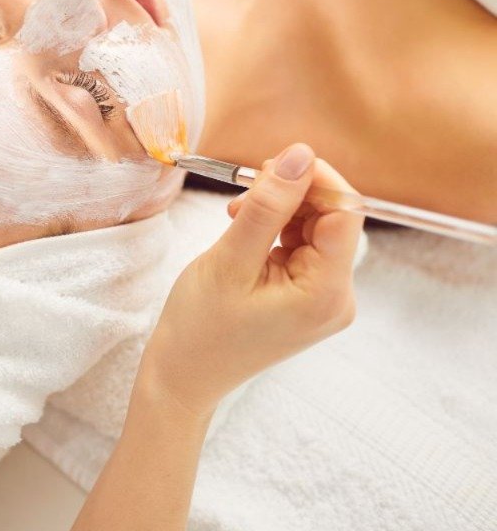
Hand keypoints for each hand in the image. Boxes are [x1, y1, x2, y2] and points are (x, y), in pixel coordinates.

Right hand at [139, 143, 364, 415]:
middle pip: (332, 220)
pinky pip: (302, 249)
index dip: (316, 180)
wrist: (184, 376)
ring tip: (236, 215)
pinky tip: (244, 231)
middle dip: (293, 195)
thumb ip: (267, 205)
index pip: (345, 214)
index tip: (274, 164)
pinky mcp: (307, 299)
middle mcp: (337, 298)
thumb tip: (299, 154)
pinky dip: (275, 231)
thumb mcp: (230, 259)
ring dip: (280, 211)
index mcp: (326, 293)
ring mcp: (324, 300)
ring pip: (315, 231)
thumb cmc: (200, 327)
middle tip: (247, 185)